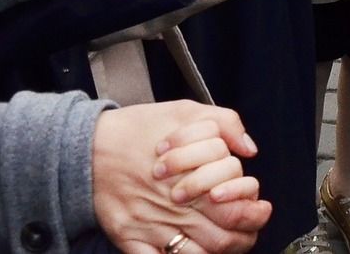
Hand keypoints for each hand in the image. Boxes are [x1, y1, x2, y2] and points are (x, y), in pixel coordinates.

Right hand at [91, 102, 270, 253]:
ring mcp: (152, 227)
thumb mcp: (185, 110)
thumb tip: (249, 149)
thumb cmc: (137, 129)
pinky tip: (190, 253)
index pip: (237, 208)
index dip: (255, 213)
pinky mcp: (130, 240)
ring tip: (227, 244)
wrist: (88, 147)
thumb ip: (225, 123)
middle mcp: (175, 207)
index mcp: (193, 176)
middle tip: (249, 231)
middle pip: (223, 238)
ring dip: (218, 253)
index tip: (261, 208)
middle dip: (244, 238)